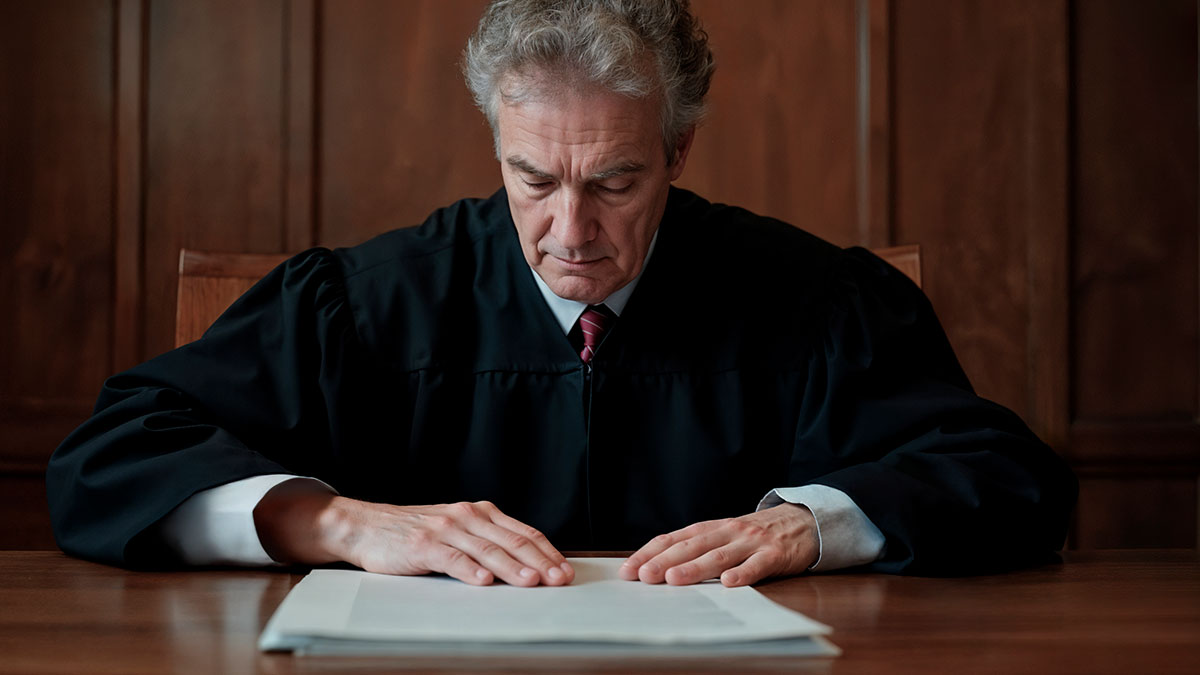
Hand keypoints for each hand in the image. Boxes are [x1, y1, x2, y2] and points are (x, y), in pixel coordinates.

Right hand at [253, 481, 573, 586]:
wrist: (368, 527)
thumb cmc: (415, 534)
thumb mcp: (456, 531)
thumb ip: (486, 542)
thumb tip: (527, 565)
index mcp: (480, 512)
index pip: (523, 532)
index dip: (547, 552)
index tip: (565, 570)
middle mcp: (467, 516)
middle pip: (511, 541)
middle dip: (540, 562)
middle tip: (559, 580)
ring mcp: (446, 529)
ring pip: (487, 550)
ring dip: (513, 568)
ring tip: (532, 582)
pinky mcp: (424, 545)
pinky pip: (452, 558)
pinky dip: (470, 571)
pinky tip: (485, 582)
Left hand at [618, 503, 818, 586]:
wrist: (803, 521)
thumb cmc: (756, 535)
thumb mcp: (725, 535)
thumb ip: (698, 548)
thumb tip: (658, 568)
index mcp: (712, 528)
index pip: (673, 538)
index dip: (650, 552)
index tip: (629, 569)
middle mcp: (728, 531)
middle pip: (691, 546)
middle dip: (665, 561)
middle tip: (643, 576)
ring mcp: (751, 542)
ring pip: (719, 555)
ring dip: (695, 568)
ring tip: (675, 579)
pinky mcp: (774, 554)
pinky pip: (757, 565)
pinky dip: (743, 573)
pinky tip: (728, 583)